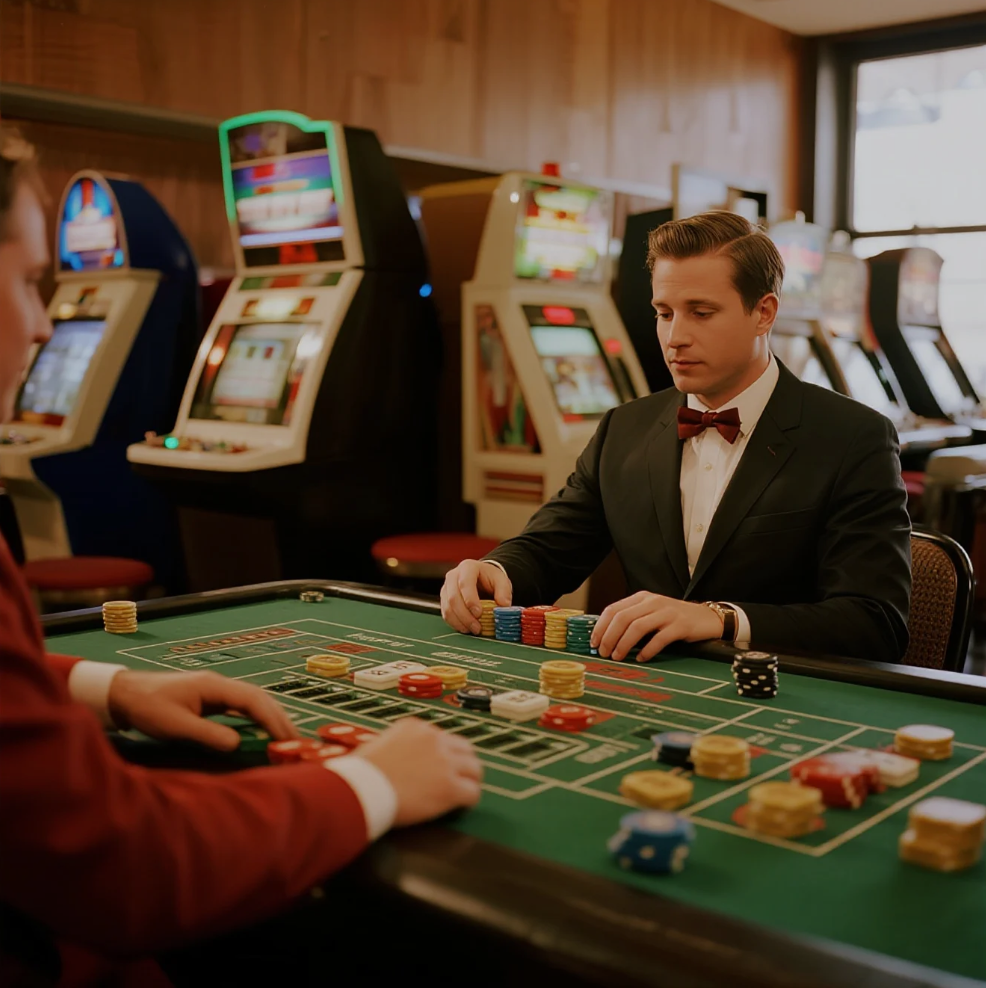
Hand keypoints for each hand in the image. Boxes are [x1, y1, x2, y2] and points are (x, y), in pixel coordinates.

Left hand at [107, 670, 298, 751]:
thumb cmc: (147, 707)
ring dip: (270, 718)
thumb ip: (208, 734)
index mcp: (215, 686)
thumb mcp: (176, 726)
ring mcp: (216, 691)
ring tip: (285, 738)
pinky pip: (241, 707)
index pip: (253, 700)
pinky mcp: (210, 699)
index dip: (272, 720)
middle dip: (279, 719)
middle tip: (295, 741)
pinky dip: (256, 719)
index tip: (286, 738)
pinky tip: (261, 731)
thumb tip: (238, 744)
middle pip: (260, 698)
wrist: (124, 693)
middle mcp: (221, 685)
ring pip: (253, 701)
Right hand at [358, 718, 482, 825]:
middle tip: (459, 778)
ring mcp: (444, 762)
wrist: (361, 789)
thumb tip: (396, 757)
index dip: (443, 754)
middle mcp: (434, 739)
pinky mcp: (450, 787)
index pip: (442, 737)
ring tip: (464, 792)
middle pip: (464, 749)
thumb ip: (395, 746)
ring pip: (474, 769)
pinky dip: (469, 800)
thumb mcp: (378, 745)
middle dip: (462, 763)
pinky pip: (472, 793)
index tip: (439, 766)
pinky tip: (462, 806)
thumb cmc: (359, 772)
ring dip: (470, 780)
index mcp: (415, 727)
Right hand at [440, 559, 511, 633]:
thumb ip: (504, 592)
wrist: (482, 578)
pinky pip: (445, 614)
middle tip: (477, 627)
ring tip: (473, 630)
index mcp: (467, 567)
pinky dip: (455, 624)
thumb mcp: (501, 580)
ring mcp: (446, 588)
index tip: (479, 613)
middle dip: (465, 616)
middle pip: (453, 597)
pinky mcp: (444, 600)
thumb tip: (503, 605)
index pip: (465, 583)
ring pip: (447, 608)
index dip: (470, 599)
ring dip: (460, 622)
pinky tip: (466, 628)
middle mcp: (453, 576)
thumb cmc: (490, 579)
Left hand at [591, 592, 723, 661]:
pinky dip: (647, 650)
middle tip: (603, 653)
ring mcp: (667, 613)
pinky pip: (659, 638)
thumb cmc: (674, 618)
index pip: (613, 609)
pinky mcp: (681, 625)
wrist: (707, 618)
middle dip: (609, 637)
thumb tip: (606, 637)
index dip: (601, 626)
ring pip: (637, 627)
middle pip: (622, 618)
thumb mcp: (651, 613)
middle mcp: (652, 602)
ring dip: (623, 644)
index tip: (594, 642)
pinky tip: (641, 658)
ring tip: (618, 657)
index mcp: (642, 598)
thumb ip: (632, 619)